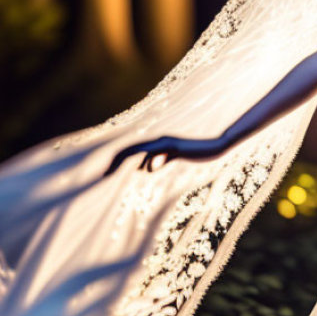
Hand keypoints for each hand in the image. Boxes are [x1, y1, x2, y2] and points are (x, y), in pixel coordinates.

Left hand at [103, 135, 225, 176]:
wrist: (214, 147)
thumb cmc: (195, 153)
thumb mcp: (173, 159)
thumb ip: (159, 161)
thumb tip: (145, 168)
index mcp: (156, 144)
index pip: (132, 152)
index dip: (118, 162)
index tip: (106, 174)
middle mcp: (158, 140)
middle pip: (131, 150)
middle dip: (115, 162)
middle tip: (102, 175)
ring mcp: (165, 142)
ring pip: (139, 150)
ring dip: (123, 161)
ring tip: (110, 172)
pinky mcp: (173, 146)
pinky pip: (154, 152)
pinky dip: (144, 160)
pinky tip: (141, 171)